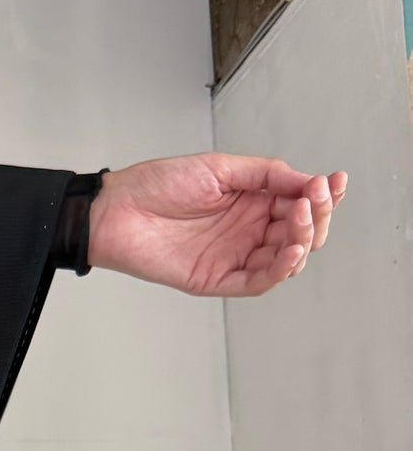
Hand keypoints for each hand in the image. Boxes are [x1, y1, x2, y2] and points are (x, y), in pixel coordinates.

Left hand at [86, 154, 346, 294]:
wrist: (115, 209)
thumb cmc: (157, 184)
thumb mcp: (221, 168)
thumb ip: (267, 174)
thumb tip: (309, 181)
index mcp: (252, 202)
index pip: (300, 204)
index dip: (321, 196)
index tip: (334, 183)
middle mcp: (247, 230)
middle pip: (299, 233)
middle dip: (315, 217)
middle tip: (313, 200)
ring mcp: (234, 255)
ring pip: (285, 259)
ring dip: (302, 240)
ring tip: (300, 218)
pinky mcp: (216, 279)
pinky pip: (257, 281)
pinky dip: (279, 270)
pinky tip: (290, 251)